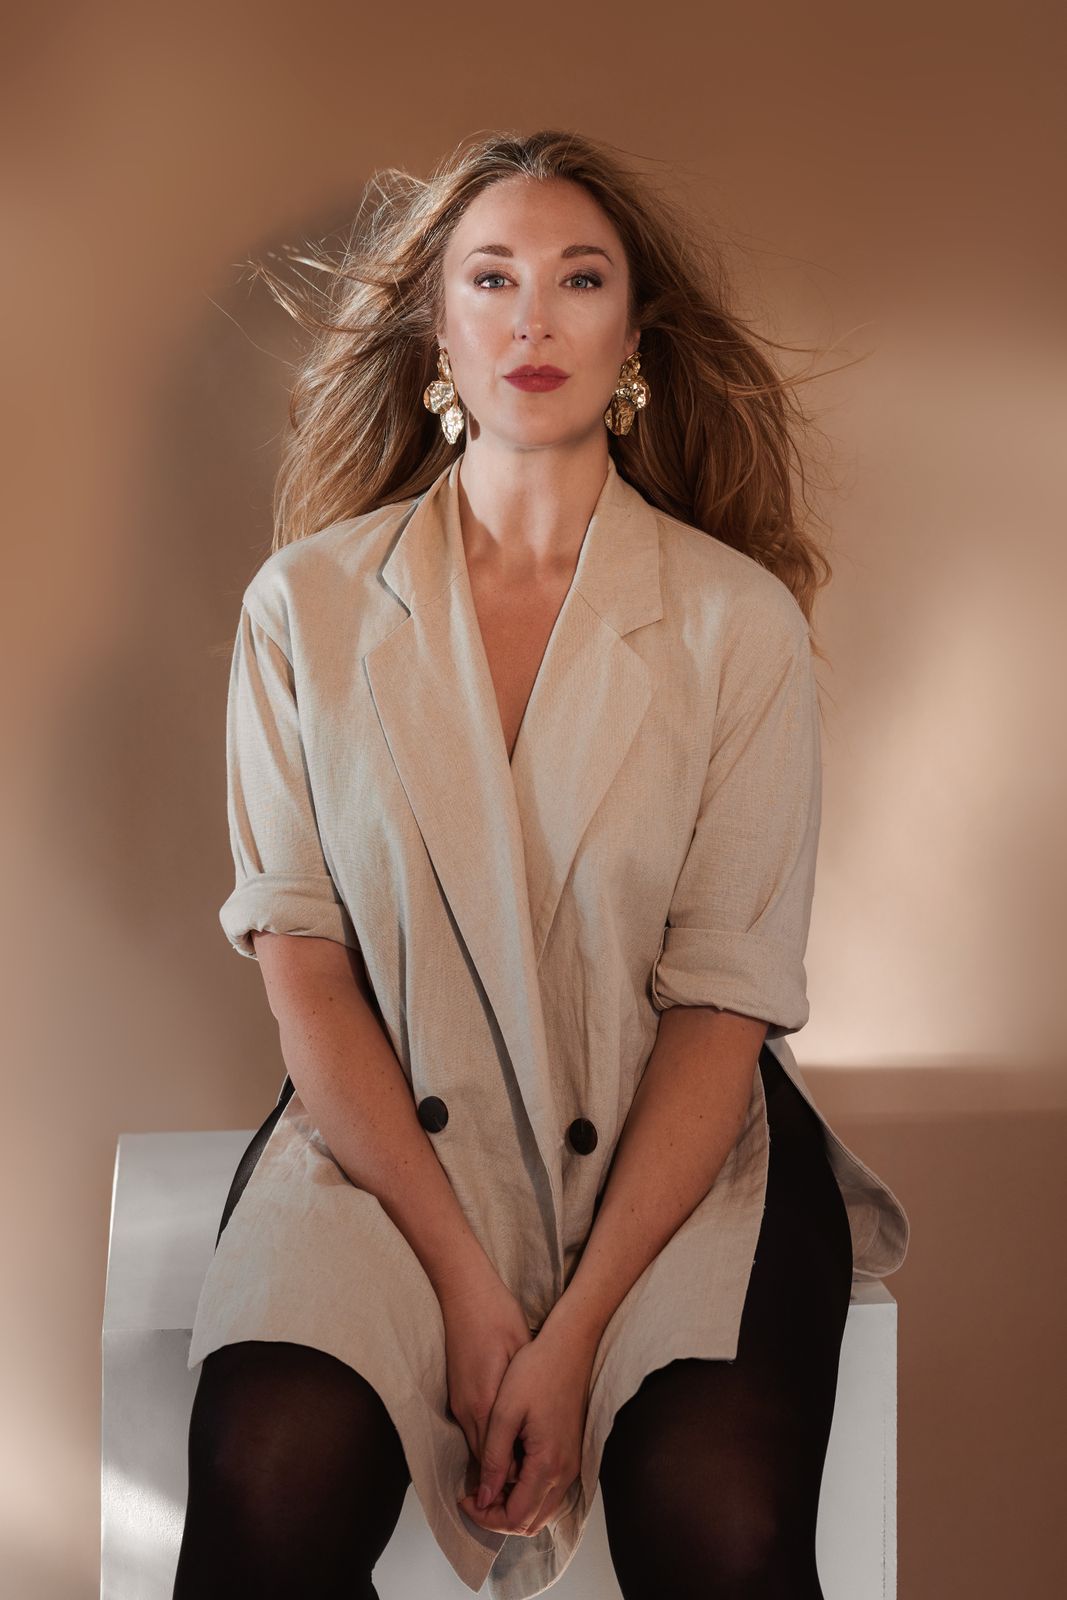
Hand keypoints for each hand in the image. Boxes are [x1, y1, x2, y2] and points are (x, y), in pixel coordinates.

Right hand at [438, 1267, 533, 1499]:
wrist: (464, 1291)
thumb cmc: (498, 1316)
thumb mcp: (522, 1354)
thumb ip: (523, 1395)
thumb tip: (532, 1428)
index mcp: (486, 1402)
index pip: (499, 1460)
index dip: (518, 1475)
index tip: (539, 1481)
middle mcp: (468, 1409)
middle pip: (485, 1462)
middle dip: (506, 1476)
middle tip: (533, 1484)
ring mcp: (458, 1402)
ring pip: (476, 1448)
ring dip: (496, 1460)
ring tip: (524, 1466)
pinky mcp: (454, 1394)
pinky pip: (471, 1430)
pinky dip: (487, 1442)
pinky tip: (507, 1438)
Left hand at [455, 1317, 595, 1537]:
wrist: (570, 1347)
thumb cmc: (535, 1371)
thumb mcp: (505, 1412)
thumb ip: (494, 1459)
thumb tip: (483, 1499)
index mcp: (547, 1464)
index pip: (515, 1518)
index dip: (485, 1517)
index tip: (464, 1498)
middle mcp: (566, 1473)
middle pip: (531, 1523)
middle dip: (498, 1517)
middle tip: (474, 1496)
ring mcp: (573, 1465)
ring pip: (542, 1511)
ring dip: (514, 1507)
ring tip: (488, 1484)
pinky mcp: (573, 1455)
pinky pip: (550, 1493)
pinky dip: (528, 1494)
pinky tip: (509, 1471)